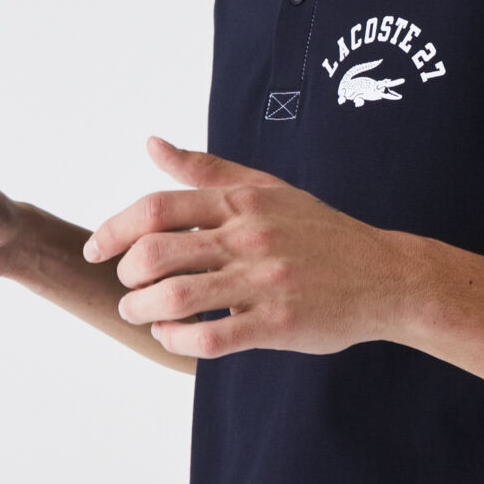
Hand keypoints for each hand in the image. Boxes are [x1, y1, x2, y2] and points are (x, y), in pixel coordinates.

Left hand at [83, 136, 408, 358]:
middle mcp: (248, 238)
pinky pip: (210, 336)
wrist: (387, 277)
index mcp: (242, 203)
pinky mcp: (277, 323)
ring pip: (174, 297)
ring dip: (143, 311)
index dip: (114, 230)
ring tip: (142, 315)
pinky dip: (177, 339)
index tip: (96, 250)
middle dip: (126, 278)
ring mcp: (263, 282)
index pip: (156, 209)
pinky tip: (173, 335)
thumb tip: (151, 144)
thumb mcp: (268, 189)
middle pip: (155, 255)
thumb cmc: (322, 234)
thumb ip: (207, 171)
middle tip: (127, 289)